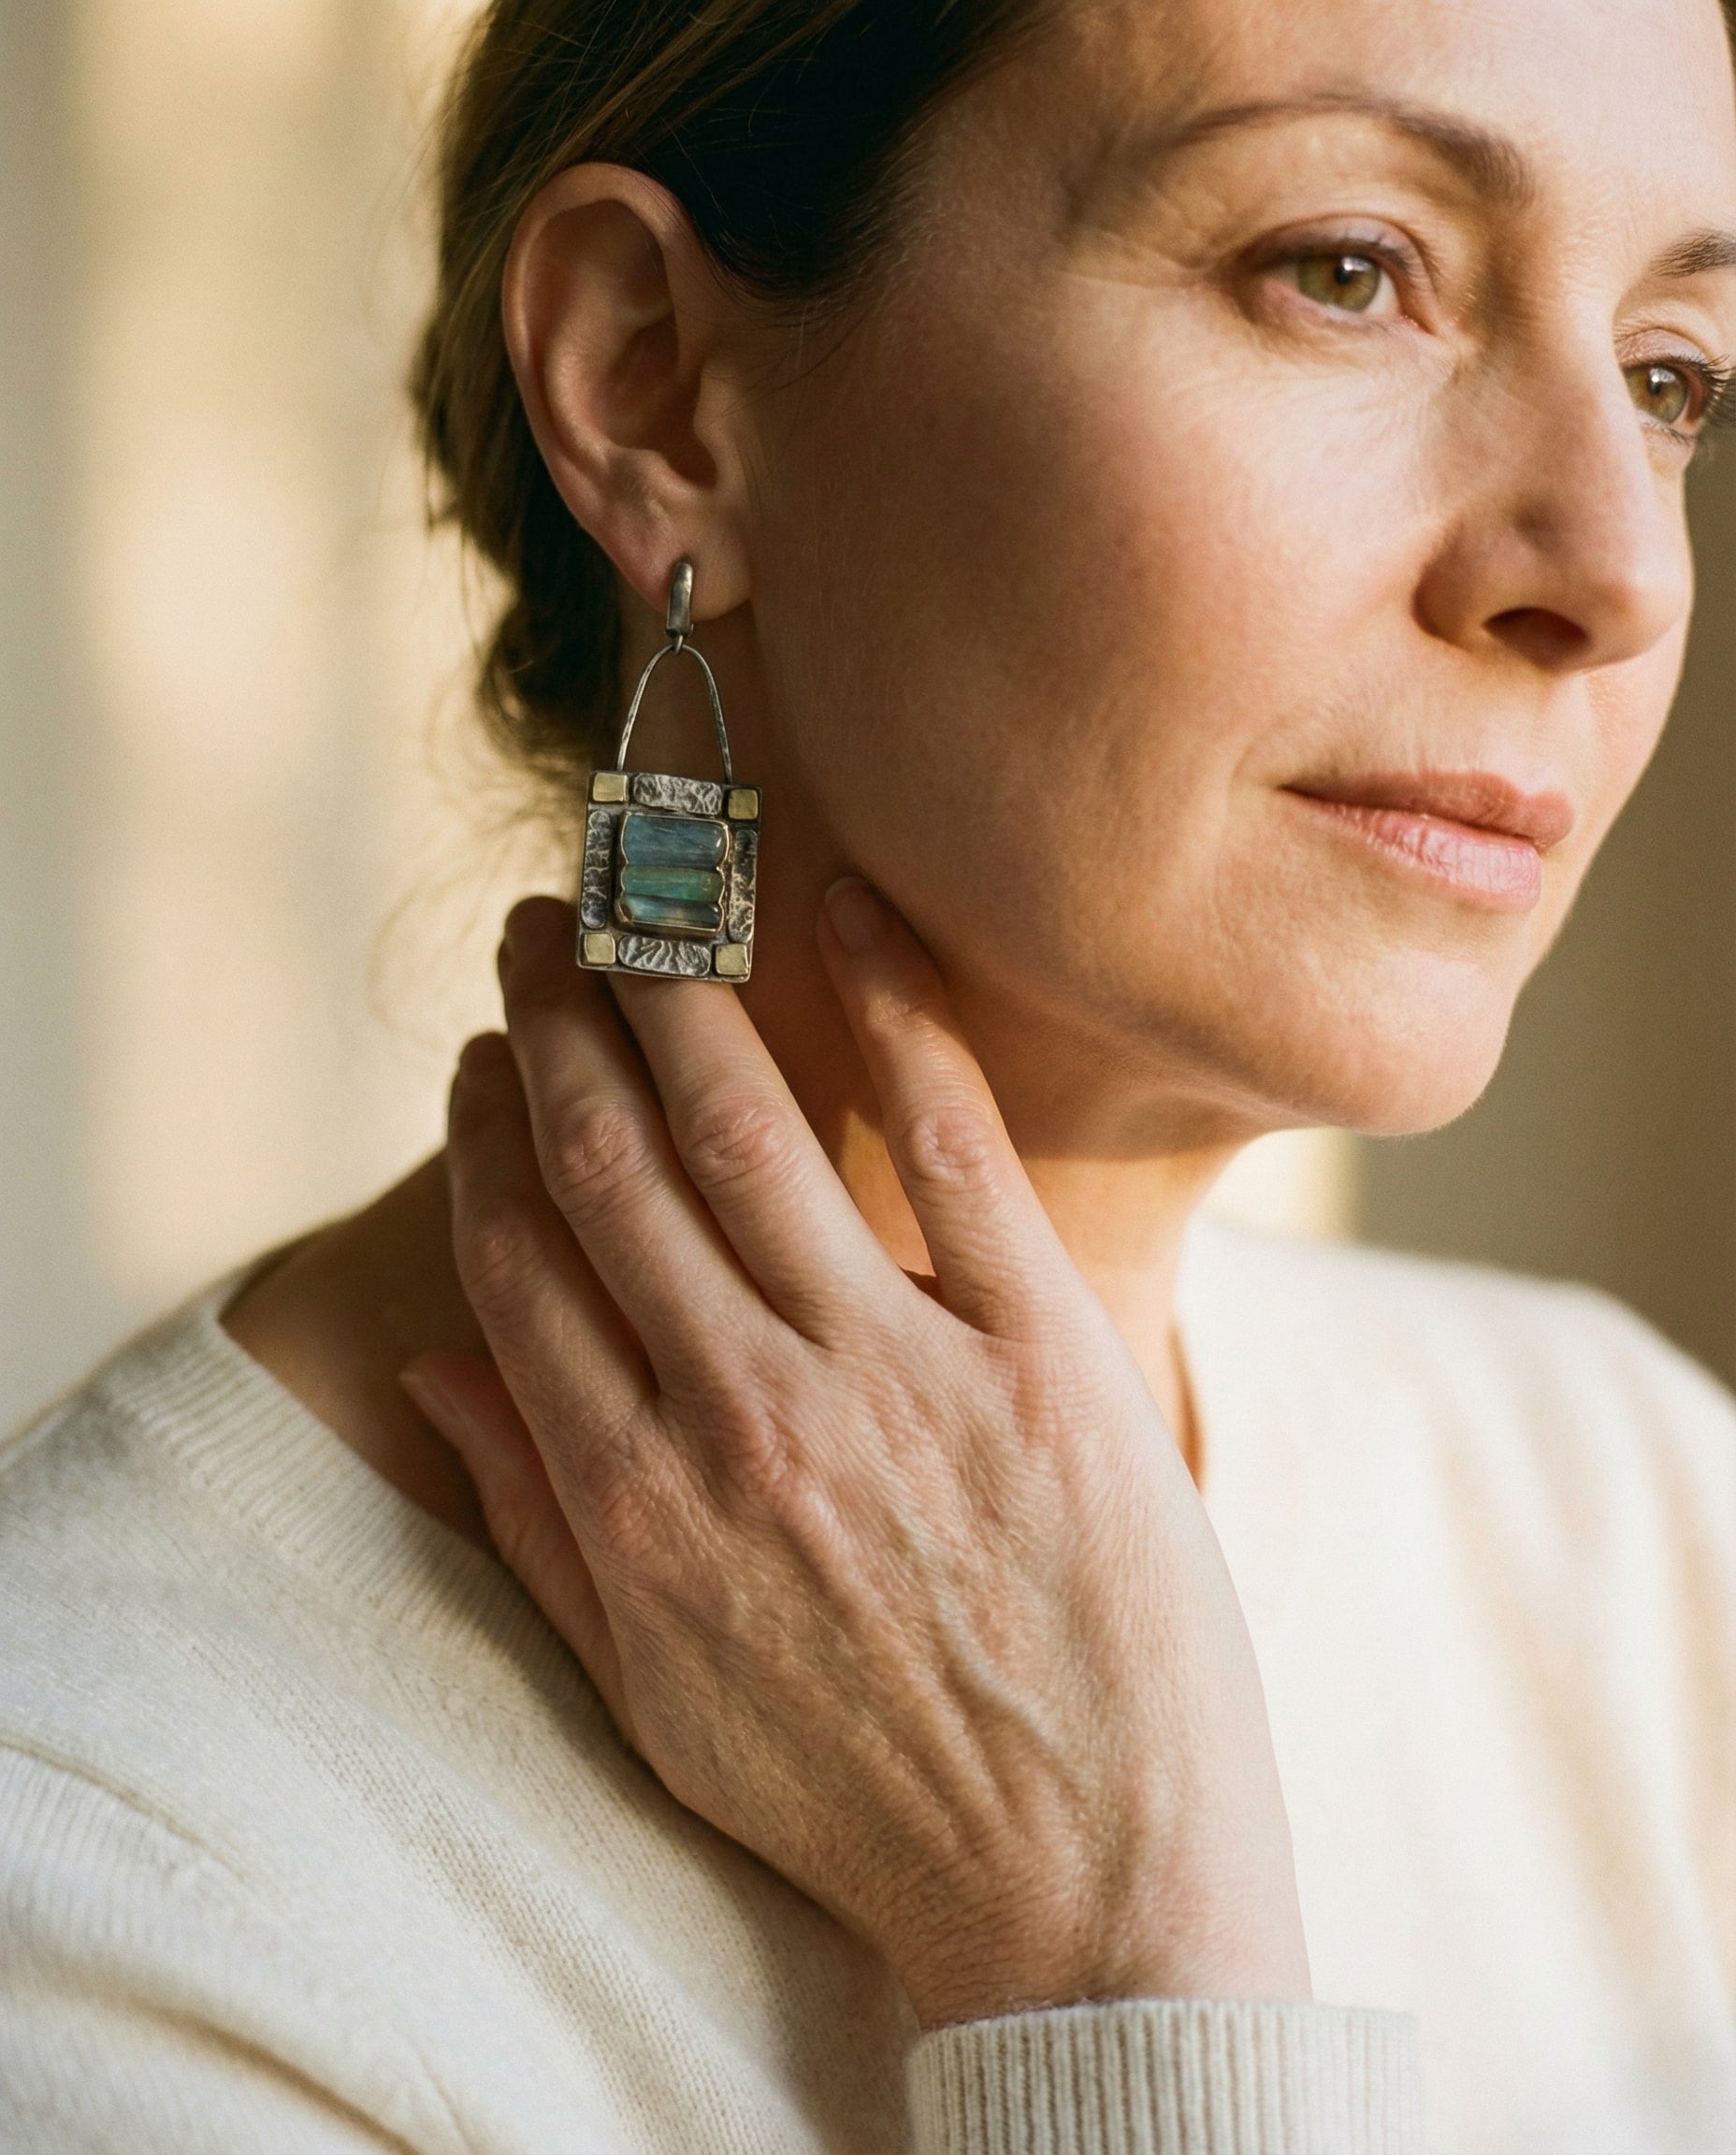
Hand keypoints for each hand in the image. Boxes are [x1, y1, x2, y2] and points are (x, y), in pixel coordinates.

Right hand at [404, 885, 1308, 2028]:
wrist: (1086, 1899)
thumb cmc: (866, 1800)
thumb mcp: (658, 1696)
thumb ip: (537, 1522)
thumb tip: (433, 1367)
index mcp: (641, 1503)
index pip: (523, 1259)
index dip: (486, 1135)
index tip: (476, 1059)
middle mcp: (748, 1419)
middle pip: (613, 1166)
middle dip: (558, 1022)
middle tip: (541, 926)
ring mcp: (900, 1379)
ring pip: (751, 1133)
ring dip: (677, 991)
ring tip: (642, 899)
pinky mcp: (1048, 1360)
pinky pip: (961, 1147)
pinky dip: (896, 1016)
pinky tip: (848, 914)